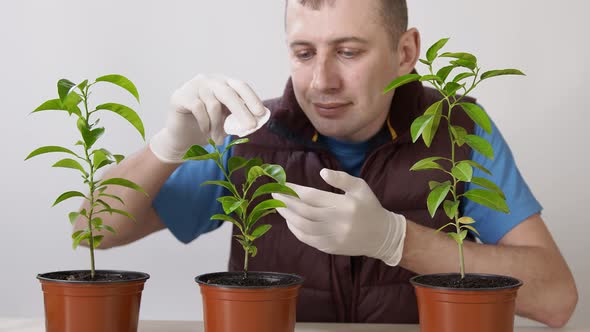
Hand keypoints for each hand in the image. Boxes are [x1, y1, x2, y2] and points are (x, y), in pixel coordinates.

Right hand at [149, 74, 269, 162]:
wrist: (182, 136)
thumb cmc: (208, 126)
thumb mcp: (226, 121)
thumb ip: (238, 117)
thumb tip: (258, 120)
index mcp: (223, 83)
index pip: (240, 86)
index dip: (252, 99)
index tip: (261, 113)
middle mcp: (209, 80)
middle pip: (229, 93)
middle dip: (242, 112)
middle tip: (251, 127)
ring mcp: (194, 86)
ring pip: (213, 105)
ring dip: (218, 126)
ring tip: (219, 140)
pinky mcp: (181, 95)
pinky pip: (198, 108)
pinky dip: (205, 123)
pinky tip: (205, 131)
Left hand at [272, 168, 406, 265]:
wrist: (382, 236)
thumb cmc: (369, 207)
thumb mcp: (360, 187)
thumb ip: (341, 178)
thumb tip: (322, 172)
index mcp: (344, 205)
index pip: (312, 196)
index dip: (295, 190)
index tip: (283, 184)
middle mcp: (338, 222)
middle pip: (304, 212)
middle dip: (286, 202)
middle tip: (274, 194)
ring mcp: (333, 237)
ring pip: (303, 227)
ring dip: (288, 216)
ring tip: (278, 206)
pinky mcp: (330, 248)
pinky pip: (307, 239)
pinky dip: (295, 230)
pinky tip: (290, 220)